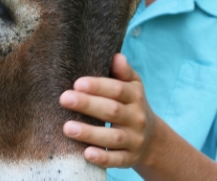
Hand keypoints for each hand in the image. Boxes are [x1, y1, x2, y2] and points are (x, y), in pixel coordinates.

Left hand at [59, 53, 156, 168]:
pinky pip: (117, 160)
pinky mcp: (130, 158)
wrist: (152, 139)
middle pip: (112, 111)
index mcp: (135, 96)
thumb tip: (116, 56)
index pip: (117, 89)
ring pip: (113, 137)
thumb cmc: (131, 105)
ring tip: (67, 128)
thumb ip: (123, 72)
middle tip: (64, 99)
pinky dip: (103, 158)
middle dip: (88, 105)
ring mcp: (134, 140)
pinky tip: (86, 154)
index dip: (98, 86)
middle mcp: (136, 118)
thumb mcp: (132, 86)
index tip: (77, 83)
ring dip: (90, 133)